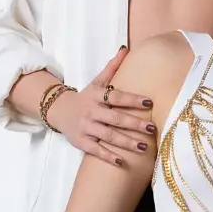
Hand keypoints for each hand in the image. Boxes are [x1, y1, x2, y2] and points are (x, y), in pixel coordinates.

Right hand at [47, 47, 155, 164]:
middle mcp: (91, 112)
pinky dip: (108, 156)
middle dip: (134, 124)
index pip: (116, 97)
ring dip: (126, 142)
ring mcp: (86, 128)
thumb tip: (125, 49)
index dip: (132, 99)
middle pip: (115, 119)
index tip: (150, 102)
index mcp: (97, 96)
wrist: (60, 111)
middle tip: (152, 128)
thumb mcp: (97, 81)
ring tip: (144, 147)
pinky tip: (122, 162)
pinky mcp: (81, 142)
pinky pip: (96, 150)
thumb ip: (112, 67)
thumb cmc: (86, 96)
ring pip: (108, 136)